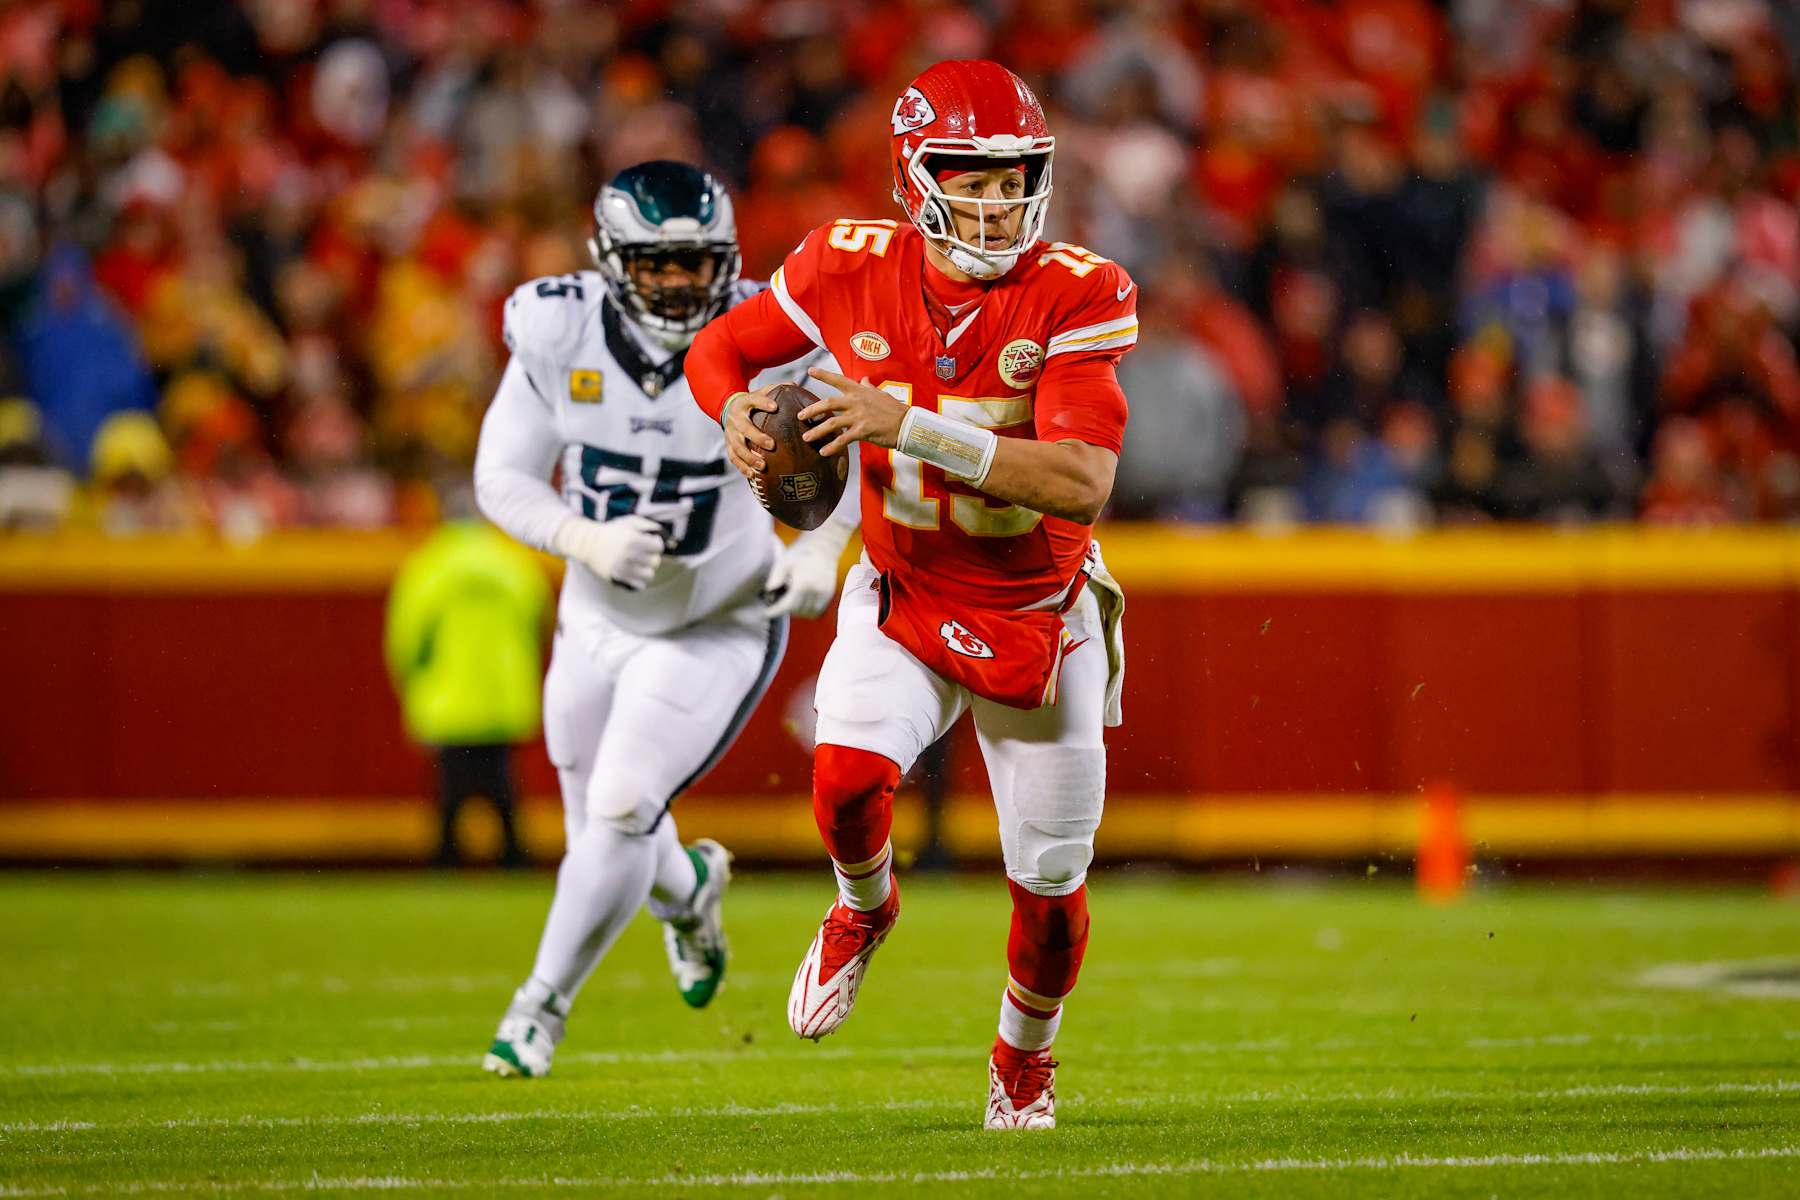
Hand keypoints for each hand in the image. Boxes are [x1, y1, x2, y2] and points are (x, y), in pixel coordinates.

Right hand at [550, 515, 666, 589]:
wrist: (588, 543)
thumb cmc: (613, 531)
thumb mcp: (632, 522)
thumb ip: (653, 528)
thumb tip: (674, 543)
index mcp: (634, 539)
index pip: (659, 547)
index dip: (654, 544)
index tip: (646, 542)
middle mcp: (629, 555)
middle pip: (655, 561)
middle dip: (650, 556)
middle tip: (640, 553)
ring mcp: (624, 568)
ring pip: (649, 575)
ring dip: (646, 569)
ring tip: (638, 563)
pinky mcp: (618, 578)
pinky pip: (640, 585)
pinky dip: (638, 580)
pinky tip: (632, 572)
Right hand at [723, 387, 778, 480]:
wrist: (728, 409)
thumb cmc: (751, 403)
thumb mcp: (760, 392)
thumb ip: (775, 389)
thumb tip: (794, 385)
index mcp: (744, 403)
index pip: (753, 400)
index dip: (763, 403)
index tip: (775, 407)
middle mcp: (735, 418)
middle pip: (744, 428)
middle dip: (757, 437)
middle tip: (771, 445)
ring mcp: (730, 433)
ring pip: (737, 446)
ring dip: (749, 457)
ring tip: (762, 466)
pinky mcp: (728, 445)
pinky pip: (733, 458)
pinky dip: (742, 467)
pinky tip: (752, 475)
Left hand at [760, 528, 846, 618]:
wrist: (823, 549)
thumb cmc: (800, 554)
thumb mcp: (784, 562)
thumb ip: (775, 578)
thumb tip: (768, 593)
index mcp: (803, 584)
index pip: (786, 606)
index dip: (774, 611)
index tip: (765, 613)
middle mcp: (815, 591)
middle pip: (796, 611)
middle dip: (785, 609)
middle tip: (778, 601)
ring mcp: (824, 594)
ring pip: (807, 613)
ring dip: (797, 611)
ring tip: (791, 600)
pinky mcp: (829, 595)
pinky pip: (817, 611)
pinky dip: (807, 610)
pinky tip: (802, 602)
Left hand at [799, 368, 906, 456]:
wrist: (907, 424)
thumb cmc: (895, 410)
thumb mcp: (881, 394)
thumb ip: (869, 387)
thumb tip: (864, 379)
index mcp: (860, 391)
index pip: (838, 380)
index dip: (823, 375)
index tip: (810, 371)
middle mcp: (856, 402)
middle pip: (828, 403)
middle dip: (812, 410)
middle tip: (800, 416)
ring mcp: (859, 416)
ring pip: (831, 423)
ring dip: (817, 431)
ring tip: (806, 437)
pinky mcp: (862, 431)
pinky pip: (843, 440)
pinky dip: (832, 447)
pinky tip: (823, 453)